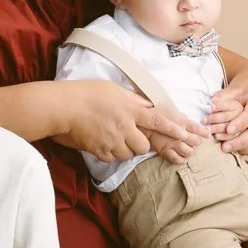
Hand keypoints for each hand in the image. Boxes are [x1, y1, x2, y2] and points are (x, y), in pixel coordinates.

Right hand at [57, 82, 202, 163]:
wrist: (62, 107)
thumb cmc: (86, 93)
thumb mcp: (113, 90)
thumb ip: (132, 100)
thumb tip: (146, 105)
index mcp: (130, 110)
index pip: (157, 120)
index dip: (172, 129)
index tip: (185, 134)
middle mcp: (124, 127)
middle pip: (144, 145)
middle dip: (140, 144)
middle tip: (130, 136)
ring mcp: (112, 141)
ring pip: (128, 154)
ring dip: (124, 149)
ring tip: (112, 137)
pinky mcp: (100, 151)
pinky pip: (112, 158)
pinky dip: (109, 152)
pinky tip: (100, 141)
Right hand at [136, 106, 210, 163]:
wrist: (140, 122)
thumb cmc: (154, 114)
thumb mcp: (170, 110)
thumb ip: (180, 116)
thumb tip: (187, 119)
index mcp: (182, 121)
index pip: (198, 128)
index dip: (204, 132)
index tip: (207, 134)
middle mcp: (180, 134)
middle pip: (196, 142)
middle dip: (196, 141)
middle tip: (192, 140)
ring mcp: (173, 144)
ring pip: (189, 151)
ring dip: (190, 150)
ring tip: (186, 148)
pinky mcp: (165, 151)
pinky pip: (178, 159)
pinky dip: (182, 159)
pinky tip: (181, 156)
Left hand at [210, 78, 247, 156]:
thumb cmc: (245, 90)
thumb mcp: (235, 88)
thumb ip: (225, 96)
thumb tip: (213, 104)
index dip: (240, 123)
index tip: (228, 129)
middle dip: (240, 141)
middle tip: (224, 147)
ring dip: (243, 149)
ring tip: (227, 150)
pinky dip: (247, 151)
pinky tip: (234, 151)